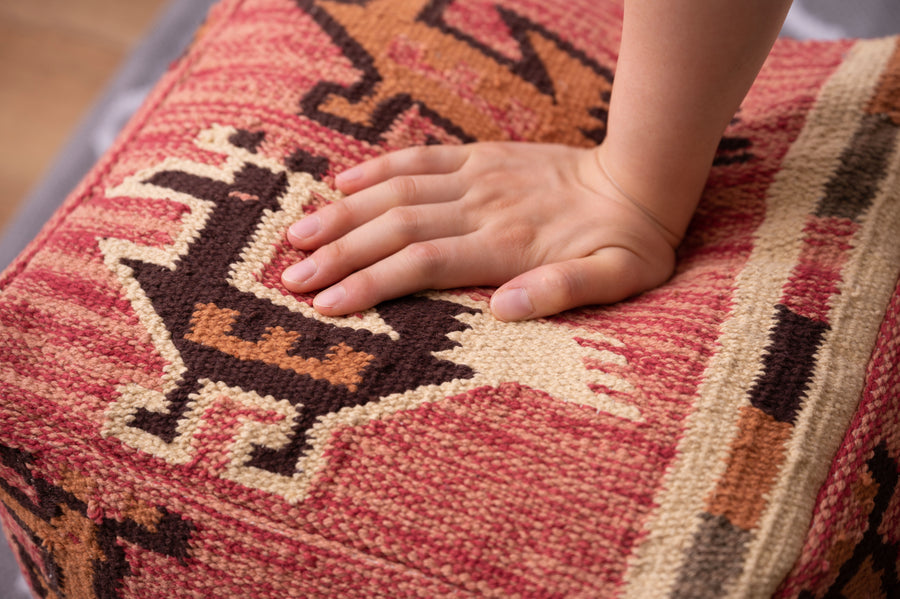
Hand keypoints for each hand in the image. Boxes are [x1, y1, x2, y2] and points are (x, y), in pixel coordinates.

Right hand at [281, 142, 677, 320]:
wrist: (641, 177)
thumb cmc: (628, 241)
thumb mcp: (618, 278)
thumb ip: (563, 293)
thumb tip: (502, 311)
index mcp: (506, 244)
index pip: (423, 264)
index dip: (371, 284)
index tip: (326, 307)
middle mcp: (482, 208)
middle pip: (395, 228)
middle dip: (339, 254)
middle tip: (290, 279)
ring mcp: (477, 177)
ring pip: (396, 191)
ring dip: (344, 213)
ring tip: (297, 236)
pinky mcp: (479, 157)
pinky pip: (420, 157)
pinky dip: (378, 168)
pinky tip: (341, 182)